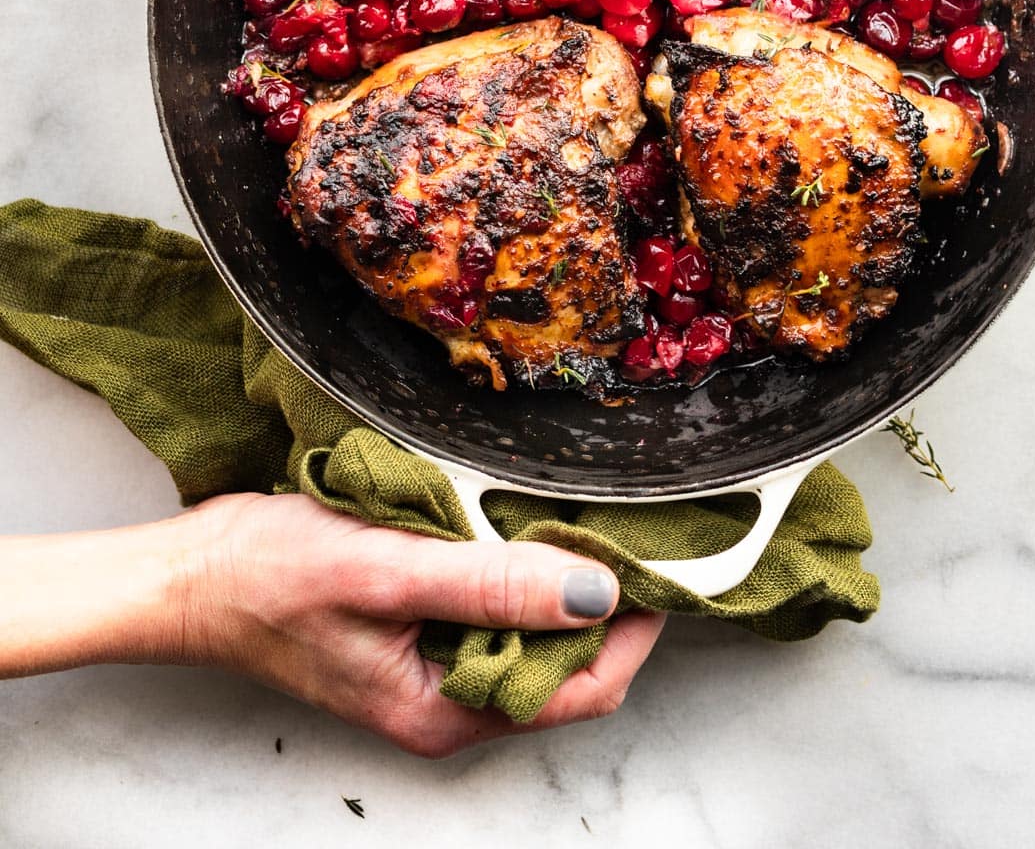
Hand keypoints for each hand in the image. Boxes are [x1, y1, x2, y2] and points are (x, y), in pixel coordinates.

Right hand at [0, 495, 664, 756]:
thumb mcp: (387, 573)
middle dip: (602, 599)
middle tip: (623, 520)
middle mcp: (448, 699)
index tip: (659, 561)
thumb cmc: (267, 579)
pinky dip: (514, 567)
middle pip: (564, 663)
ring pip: (531, 629)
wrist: (188, 574)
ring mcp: (433, 666)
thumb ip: (490, 583)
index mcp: (445, 709)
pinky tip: (512, 521)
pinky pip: (492, 606)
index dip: (631, 628)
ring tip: (575, 512)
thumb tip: (593, 592)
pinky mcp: (418, 629)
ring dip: (558, 577)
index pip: (580, 687)